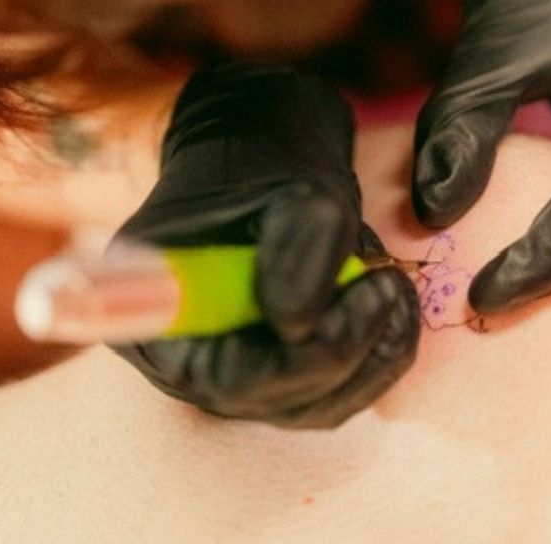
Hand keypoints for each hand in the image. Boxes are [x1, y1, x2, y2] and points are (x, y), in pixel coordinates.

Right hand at [113, 62, 419, 427]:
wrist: (268, 146)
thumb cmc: (266, 158)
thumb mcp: (294, 181)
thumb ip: (299, 244)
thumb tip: (298, 325)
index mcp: (155, 307)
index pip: (224, 377)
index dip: (297, 360)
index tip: (364, 301)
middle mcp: (187, 354)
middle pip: (272, 400)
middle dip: (346, 352)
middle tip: (390, 286)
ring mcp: (234, 366)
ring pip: (314, 404)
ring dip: (371, 355)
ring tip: (394, 285)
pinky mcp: (279, 367)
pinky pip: (336, 390)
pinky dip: (378, 355)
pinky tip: (394, 302)